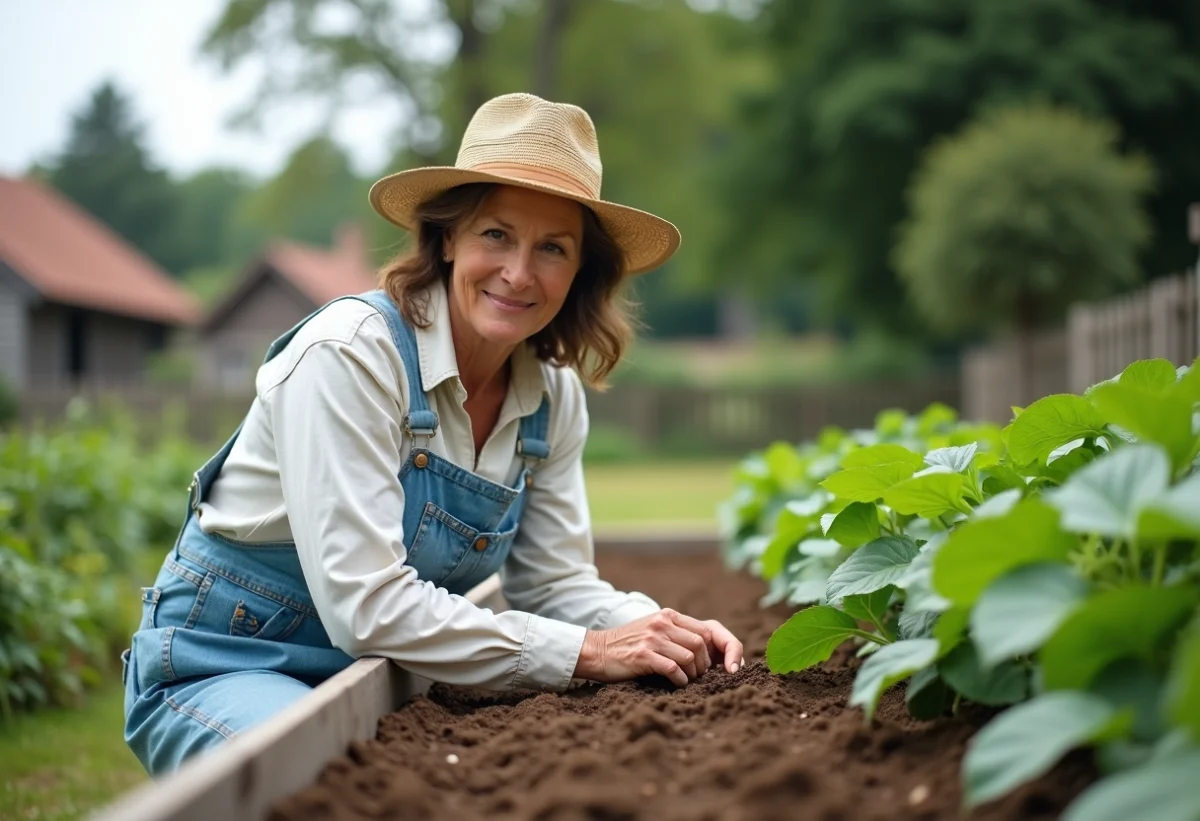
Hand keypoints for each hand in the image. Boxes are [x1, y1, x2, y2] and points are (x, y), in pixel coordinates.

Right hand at [573, 608, 744, 687]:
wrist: (597, 651)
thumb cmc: (628, 645)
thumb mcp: (654, 630)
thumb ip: (677, 634)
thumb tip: (708, 649)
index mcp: (668, 616)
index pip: (707, 629)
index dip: (720, 650)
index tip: (724, 666)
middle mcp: (662, 623)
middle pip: (701, 644)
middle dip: (705, 664)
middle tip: (697, 675)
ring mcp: (653, 639)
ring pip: (690, 657)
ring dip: (693, 674)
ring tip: (686, 680)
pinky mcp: (643, 656)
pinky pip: (673, 670)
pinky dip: (680, 680)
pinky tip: (676, 683)